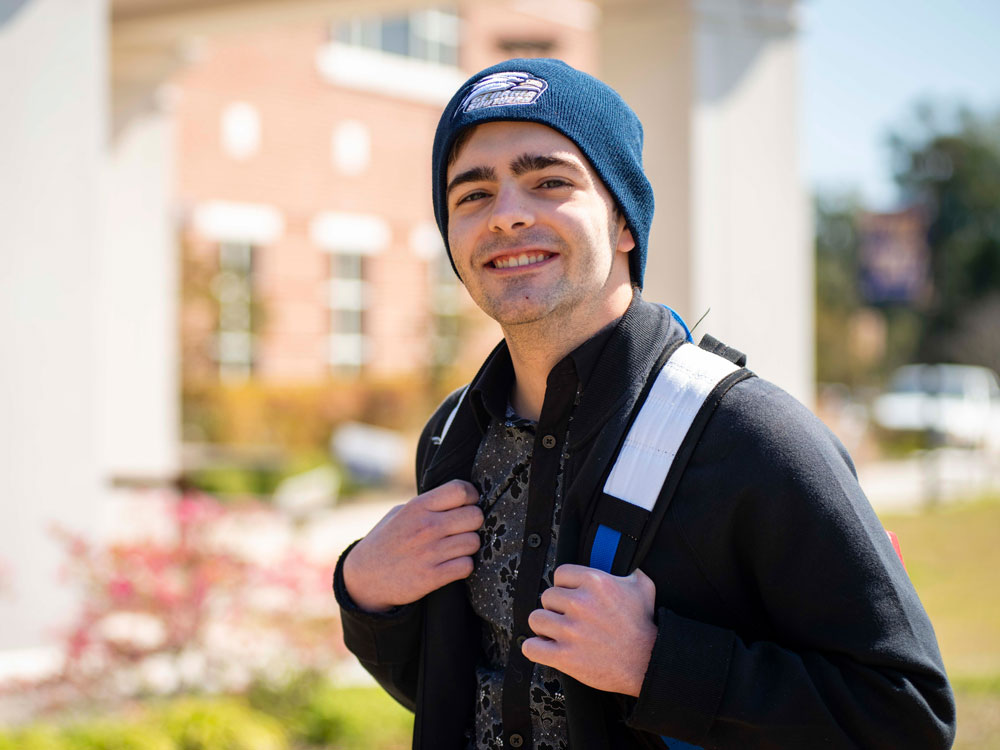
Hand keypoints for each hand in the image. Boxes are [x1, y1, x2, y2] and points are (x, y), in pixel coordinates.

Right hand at [342, 479, 482, 612]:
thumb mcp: (401, 513)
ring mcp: (429, 552)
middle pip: (475, 516)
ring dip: (469, 546)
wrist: (365, 577)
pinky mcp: (432, 577)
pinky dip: (463, 566)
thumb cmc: (387, 540)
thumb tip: (461, 497)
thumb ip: (428, 504)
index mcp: (417, 506)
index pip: (460, 490)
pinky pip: (467, 566)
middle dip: (474, 522)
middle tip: (463, 529)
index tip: (468, 504)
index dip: (471, 496)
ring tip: (455, 548)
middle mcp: (426, 527)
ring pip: (474, 542)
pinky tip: (452, 564)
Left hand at [522, 564, 656, 696]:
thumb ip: (627, 569)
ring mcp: (570, 630)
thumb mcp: (643, 586)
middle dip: (556, 608)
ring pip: (536, 619)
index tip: (572, 596)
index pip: (560, 574)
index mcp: (594, 582)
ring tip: (557, 633)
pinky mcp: (564, 656)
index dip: (565, 586)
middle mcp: (579, 603)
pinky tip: (547, 648)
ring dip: (545, 627)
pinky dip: (535, 648)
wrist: (649, 663)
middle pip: (547, 596)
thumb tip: (619, 559)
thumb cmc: (645, 625)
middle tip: (569, 618)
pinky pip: (531, 647)